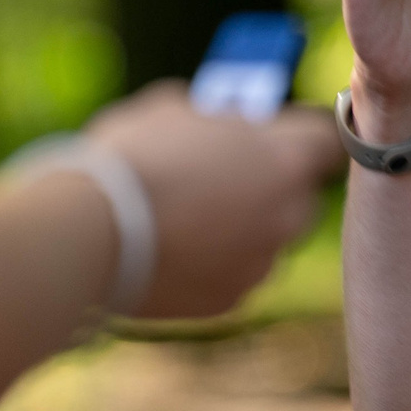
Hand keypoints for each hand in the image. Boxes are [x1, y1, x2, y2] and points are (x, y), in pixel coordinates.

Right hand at [85, 83, 345, 316]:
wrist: (84, 237)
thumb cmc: (129, 160)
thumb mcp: (172, 110)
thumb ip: (214, 119)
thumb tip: (220, 124)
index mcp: (288, 161)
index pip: (326, 140)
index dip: (300, 134)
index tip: (278, 133)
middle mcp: (290, 216)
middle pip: (296, 194)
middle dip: (268, 184)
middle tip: (223, 174)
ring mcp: (262, 263)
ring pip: (264, 238)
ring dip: (239, 228)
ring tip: (184, 215)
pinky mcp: (230, 300)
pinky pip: (232, 273)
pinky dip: (210, 263)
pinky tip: (169, 249)